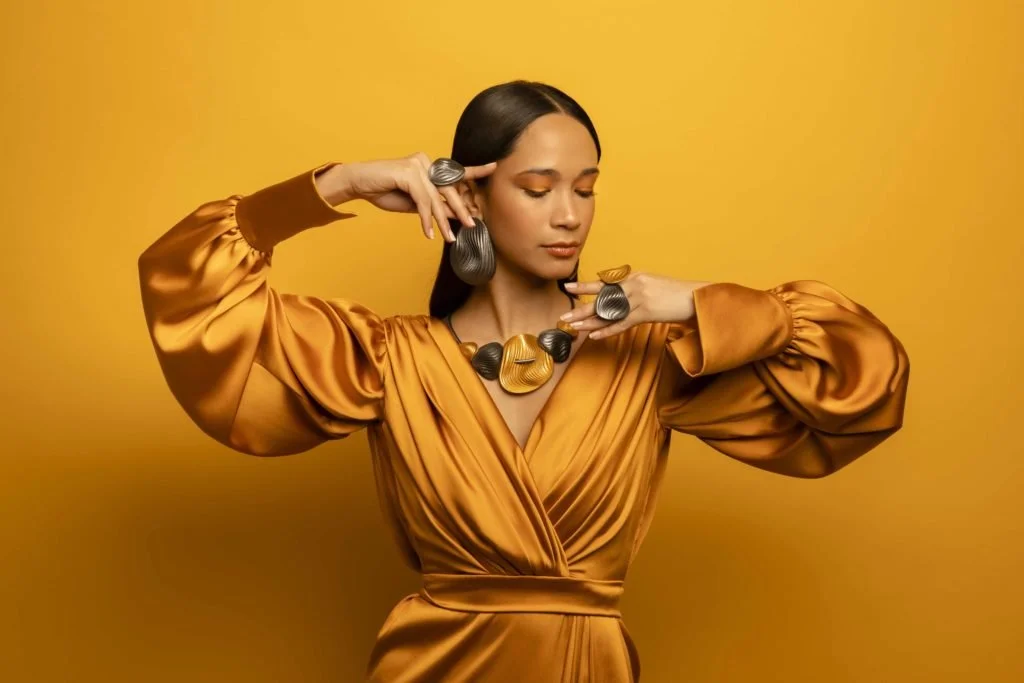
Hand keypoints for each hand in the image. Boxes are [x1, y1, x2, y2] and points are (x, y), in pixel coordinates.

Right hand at [331, 153, 496, 241]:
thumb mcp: (415, 204)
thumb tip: (457, 216)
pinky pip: (422, 200)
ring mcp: (417, 165)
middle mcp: (425, 162)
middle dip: (460, 209)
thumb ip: (434, 206)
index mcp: (429, 167)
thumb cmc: (384, 191)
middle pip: (449, 188)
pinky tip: (428, 232)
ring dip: (442, 220)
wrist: (358, 183)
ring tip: (448, 238)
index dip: (475, 171)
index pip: (455, 172)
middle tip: (472, 225)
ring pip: (436, 197)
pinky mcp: (408, 172)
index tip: (494, 167)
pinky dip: (425, 218)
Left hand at [562, 272, 713, 339]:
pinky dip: (607, 331)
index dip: (586, 286)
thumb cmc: (676, 294)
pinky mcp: (646, 312)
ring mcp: (639, 298)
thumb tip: (619, 299)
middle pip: (602, 298)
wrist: (696, 297)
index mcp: (635, 277)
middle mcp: (634, 285)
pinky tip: (594, 336)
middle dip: (582, 307)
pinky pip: (622, 323)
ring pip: (609, 312)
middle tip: (565, 314)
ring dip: (590, 322)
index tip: (569, 287)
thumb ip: (634, 290)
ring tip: (574, 327)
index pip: (605, 283)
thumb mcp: (653, 285)